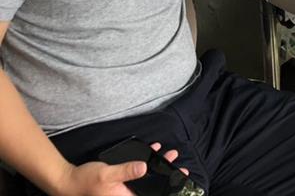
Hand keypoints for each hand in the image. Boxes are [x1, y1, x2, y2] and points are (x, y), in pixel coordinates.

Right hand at [52, 141, 187, 194]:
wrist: (66, 182)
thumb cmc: (85, 180)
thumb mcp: (107, 174)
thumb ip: (126, 171)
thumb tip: (144, 167)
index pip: (150, 195)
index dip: (166, 189)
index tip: (180, 178)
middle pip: (150, 188)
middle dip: (164, 175)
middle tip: (177, 164)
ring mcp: (122, 191)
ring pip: (145, 180)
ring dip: (156, 167)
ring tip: (168, 155)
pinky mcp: (118, 185)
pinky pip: (136, 174)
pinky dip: (144, 163)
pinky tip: (151, 151)